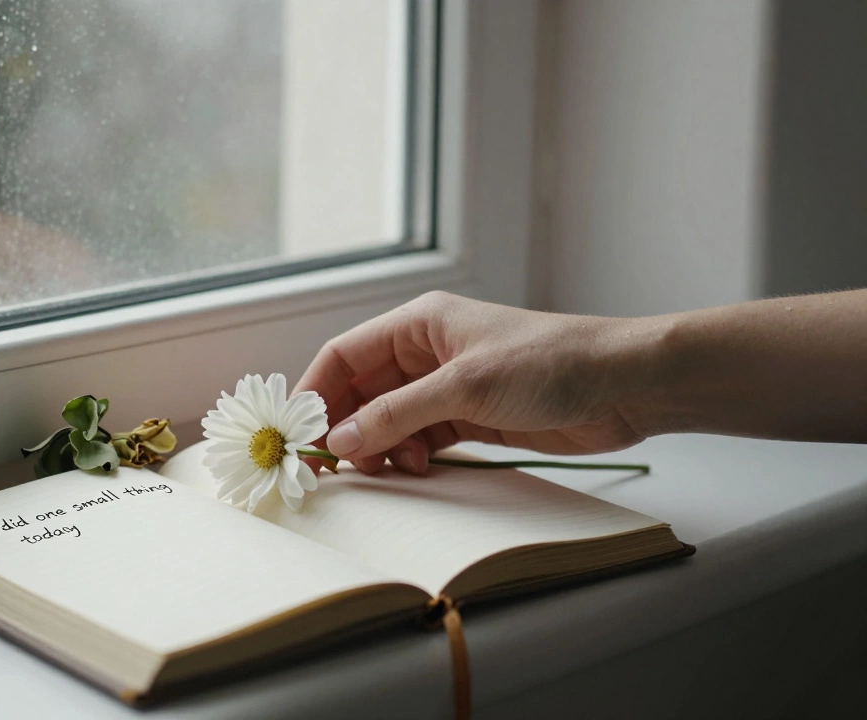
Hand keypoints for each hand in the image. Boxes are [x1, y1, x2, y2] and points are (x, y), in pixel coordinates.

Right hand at [294, 291, 648, 474]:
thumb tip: (341, 441)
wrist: (625, 385)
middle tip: (333, 468)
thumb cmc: (552, 363)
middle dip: (347, 427)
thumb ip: (397, 415)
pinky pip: (421, 438)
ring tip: (388, 470)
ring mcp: (449, 387)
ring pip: (390, 419)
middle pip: (363, 391)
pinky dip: (411, 456)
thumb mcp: (464, 387)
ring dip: (381, 447)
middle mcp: (428, 352)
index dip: (317, 392)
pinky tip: (418, 469)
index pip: (345, 356)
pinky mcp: (472, 418)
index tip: (299, 433)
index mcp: (419, 324)